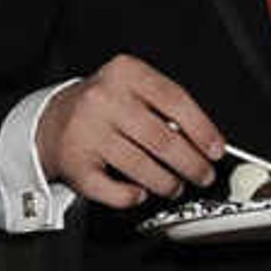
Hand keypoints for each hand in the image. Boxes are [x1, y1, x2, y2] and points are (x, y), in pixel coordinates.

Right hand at [36, 57, 221, 206]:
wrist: (53, 121)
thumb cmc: (105, 107)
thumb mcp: (134, 90)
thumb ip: (168, 108)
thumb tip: (207, 144)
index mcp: (125, 73)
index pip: (175, 100)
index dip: (202, 129)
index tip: (217, 151)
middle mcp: (104, 99)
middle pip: (162, 139)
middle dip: (191, 164)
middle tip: (203, 176)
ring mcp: (87, 132)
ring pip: (141, 168)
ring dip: (167, 184)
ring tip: (175, 187)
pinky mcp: (75, 163)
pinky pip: (114, 191)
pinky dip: (133, 196)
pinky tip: (141, 193)